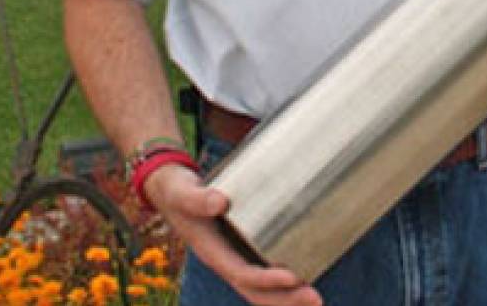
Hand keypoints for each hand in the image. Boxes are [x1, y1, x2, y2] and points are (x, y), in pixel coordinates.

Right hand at [147, 165, 322, 305]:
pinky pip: (264, 271)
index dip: (266, 280)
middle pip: (256, 291)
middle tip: (315, 299)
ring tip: (315, 300)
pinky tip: (307, 274)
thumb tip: (220, 202)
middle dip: (285, 299)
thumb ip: (198, 198)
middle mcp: (225, 261)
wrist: (171, 191)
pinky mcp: (243, 247)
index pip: (242, 274)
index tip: (291, 277)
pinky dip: (284, 281)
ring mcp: (235, 257)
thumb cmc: (177, 191)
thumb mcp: (182, 193)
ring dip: (288, 297)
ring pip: (262, 287)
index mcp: (212, 252)